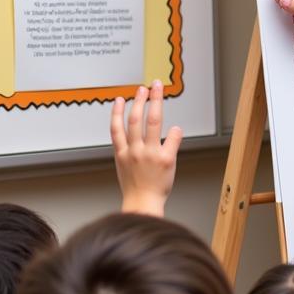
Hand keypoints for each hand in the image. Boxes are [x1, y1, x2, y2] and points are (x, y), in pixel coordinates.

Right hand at [111, 80, 182, 216]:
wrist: (143, 204)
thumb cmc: (135, 188)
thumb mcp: (124, 168)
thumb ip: (127, 151)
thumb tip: (134, 139)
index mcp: (122, 153)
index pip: (116, 127)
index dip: (117, 111)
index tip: (119, 99)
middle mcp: (135, 150)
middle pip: (135, 119)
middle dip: (140, 100)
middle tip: (144, 88)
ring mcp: (150, 153)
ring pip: (151, 122)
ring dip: (154, 103)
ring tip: (156, 92)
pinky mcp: (165, 159)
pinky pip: (172, 139)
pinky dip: (175, 132)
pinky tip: (177, 128)